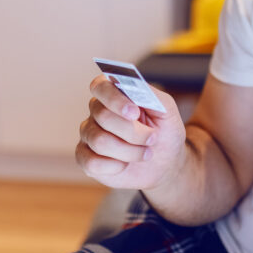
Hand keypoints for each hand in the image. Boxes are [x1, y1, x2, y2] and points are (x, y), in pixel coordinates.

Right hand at [76, 75, 185, 189]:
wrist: (165, 163)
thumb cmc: (164, 132)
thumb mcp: (166, 110)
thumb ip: (151, 95)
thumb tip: (134, 86)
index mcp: (114, 93)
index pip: (100, 86)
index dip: (115, 99)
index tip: (134, 113)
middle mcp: (96, 111)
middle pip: (103, 116)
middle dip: (133, 132)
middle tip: (152, 138)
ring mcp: (89, 135)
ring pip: (100, 141)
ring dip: (129, 151)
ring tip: (145, 153)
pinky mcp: (85, 158)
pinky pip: (91, 162)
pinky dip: (115, 166)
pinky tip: (125, 164)